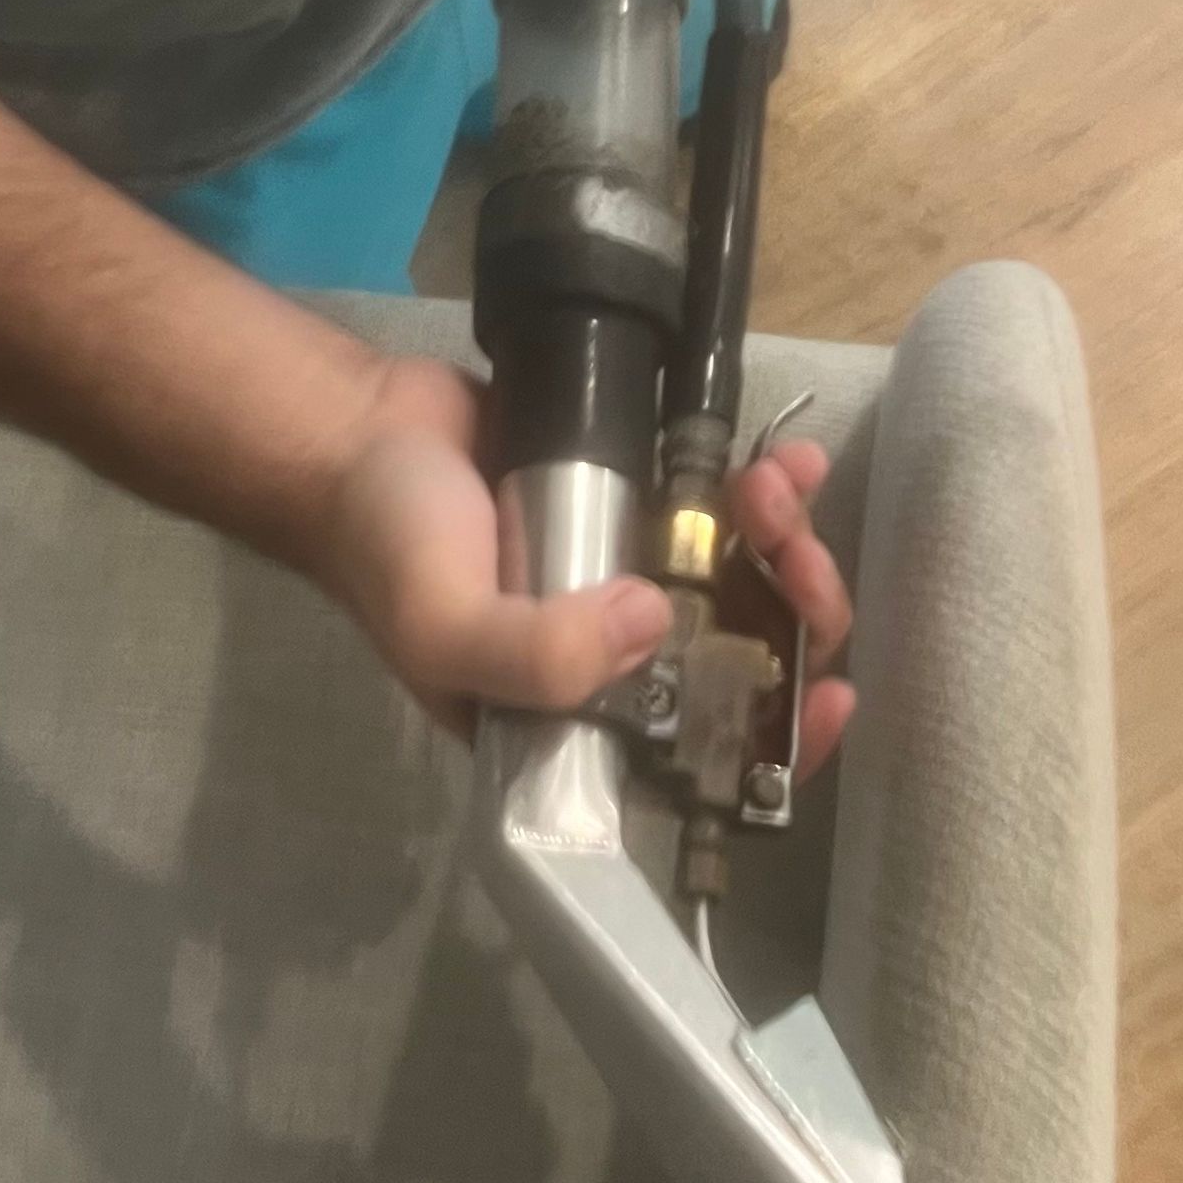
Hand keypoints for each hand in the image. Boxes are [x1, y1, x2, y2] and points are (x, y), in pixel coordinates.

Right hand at [316, 356, 854, 770]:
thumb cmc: (388, 545)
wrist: (355, 428)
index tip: (827, 694)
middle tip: (789, 551)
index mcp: (578, 717)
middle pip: (746, 656)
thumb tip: (657, 623)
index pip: (696, 754)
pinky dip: (765, 484)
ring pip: (747, 576)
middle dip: (792, 608)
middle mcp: (615, 657)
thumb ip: (538, 656)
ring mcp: (630, 574)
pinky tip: (783, 456)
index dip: (776, 741)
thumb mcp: (445, 628)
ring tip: (771, 481)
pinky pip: (722, 505)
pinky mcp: (635, 500)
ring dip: (784, 535)